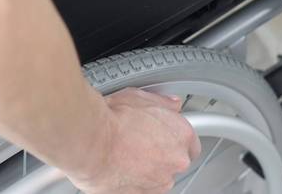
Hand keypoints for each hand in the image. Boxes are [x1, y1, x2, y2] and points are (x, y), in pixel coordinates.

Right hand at [67, 88, 201, 193]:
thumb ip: (162, 103)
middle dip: (159, 154)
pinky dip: (131, 182)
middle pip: (174, 162)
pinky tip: (117, 167)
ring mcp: (158, 182)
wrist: (90, 141)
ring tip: (123, 155)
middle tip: (137, 142)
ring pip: (157, 178)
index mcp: (181, 135)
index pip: (191, 144)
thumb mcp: (140, 97)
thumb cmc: (112, 119)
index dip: (174, 139)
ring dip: (146, 169)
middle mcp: (175, 161)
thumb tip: (170, 104)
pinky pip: (140, 189)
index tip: (163, 136)